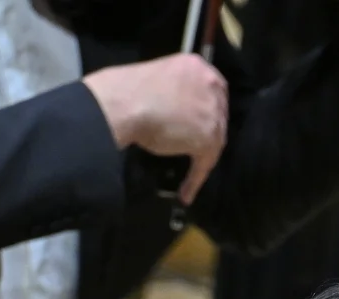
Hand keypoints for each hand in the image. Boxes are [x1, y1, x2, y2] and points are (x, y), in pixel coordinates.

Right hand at [82, 54, 227, 204]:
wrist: (121, 103)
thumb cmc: (127, 89)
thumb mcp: (161, 79)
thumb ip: (176, 91)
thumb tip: (177, 110)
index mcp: (198, 65)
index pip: (212, 90)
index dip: (206, 108)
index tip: (197, 121)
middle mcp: (211, 85)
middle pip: (217, 114)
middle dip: (206, 131)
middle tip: (191, 146)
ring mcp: (212, 113)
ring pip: (214, 138)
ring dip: (202, 156)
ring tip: (191, 171)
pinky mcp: (209, 137)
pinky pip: (205, 162)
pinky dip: (195, 178)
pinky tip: (186, 193)